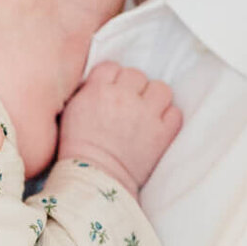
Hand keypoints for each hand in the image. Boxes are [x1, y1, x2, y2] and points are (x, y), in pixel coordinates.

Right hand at [56, 60, 181, 194]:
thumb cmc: (78, 150)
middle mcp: (123, 97)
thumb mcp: (71, 112)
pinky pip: (175, 113)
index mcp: (98, 90)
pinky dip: (168, 118)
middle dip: (133, 88)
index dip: (112, 78)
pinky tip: (158, 126)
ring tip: (147, 111)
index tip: (112, 91)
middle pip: (136, 75)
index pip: (112, 67)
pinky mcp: (162, 133)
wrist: (95, 178)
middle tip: (128, 104)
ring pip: (161, 88)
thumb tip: (100, 83)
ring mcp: (146, 114)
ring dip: (155, 98)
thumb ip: (87, 92)